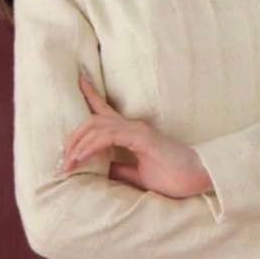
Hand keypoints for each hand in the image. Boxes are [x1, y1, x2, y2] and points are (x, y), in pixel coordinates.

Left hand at [57, 73, 208, 197]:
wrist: (198, 178)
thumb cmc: (174, 177)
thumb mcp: (139, 176)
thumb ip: (120, 170)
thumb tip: (101, 170)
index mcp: (131, 133)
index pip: (104, 111)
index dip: (90, 94)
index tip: (77, 80)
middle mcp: (132, 126)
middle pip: (92, 120)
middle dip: (72, 137)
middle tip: (60, 159)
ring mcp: (137, 130)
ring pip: (96, 125)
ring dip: (77, 144)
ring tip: (67, 162)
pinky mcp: (142, 138)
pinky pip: (109, 136)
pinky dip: (91, 146)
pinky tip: (81, 157)